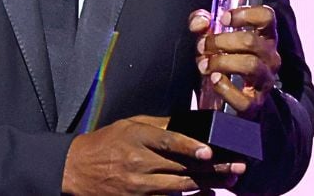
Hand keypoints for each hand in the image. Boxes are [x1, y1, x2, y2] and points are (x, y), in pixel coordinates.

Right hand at [61, 115, 242, 194]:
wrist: (75, 170)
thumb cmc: (104, 144)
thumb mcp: (128, 125)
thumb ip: (158, 125)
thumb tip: (188, 124)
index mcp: (136, 137)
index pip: (166, 141)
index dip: (188, 146)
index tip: (209, 151)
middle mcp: (138, 161)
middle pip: (181, 166)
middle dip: (213, 167)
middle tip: (237, 166)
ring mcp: (138, 185)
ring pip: (180, 186)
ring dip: (207, 183)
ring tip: (230, 178)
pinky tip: (206, 193)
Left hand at [189, 7, 281, 115]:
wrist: (231, 96)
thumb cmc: (226, 59)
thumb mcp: (213, 37)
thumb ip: (203, 22)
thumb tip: (199, 22)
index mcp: (264, 36)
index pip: (267, 17)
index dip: (246, 14)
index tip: (224, 18)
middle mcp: (270, 57)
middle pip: (251, 41)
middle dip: (221, 41)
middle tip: (202, 45)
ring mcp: (265, 81)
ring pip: (250, 65)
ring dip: (221, 62)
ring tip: (204, 64)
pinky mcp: (255, 103)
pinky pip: (244, 98)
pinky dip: (225, 88)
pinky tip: (215, 80)